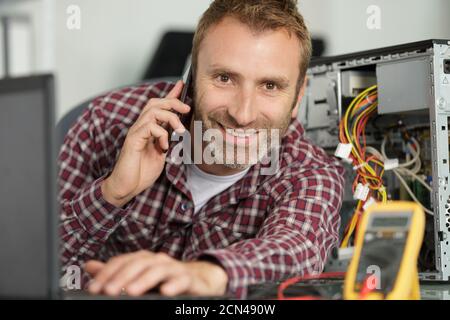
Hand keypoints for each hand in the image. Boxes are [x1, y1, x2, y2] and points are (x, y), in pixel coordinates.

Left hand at [85, 251, 227, 296]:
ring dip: (143, 280)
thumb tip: (89, 266)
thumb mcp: (139, 276)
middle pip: (138, 263)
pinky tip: (165, 292)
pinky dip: (174, 284)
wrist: (199, 279)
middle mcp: (158, 260)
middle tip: (108, 291)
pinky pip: (182, 280)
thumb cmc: (166, 279)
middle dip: (121, 277)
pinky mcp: (189, 279)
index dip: (106, 273)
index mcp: (144, 259)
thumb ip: (116, 273)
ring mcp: (174, 268)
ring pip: (158, 270)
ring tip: (130, 291)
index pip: (122, 262)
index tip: (93, 288)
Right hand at [101, 81, 190, 206]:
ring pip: (153, 111)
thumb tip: (178, 128)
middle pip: (155, 103)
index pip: (159, 106)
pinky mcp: (133, 141)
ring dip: (170, 118)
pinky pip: (149, 127)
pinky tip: (164, 146)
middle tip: (187, 109)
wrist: (127, 186)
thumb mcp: (161, 153)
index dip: (170, 94)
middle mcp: (140, 127)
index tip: (182, 85)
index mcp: (148, 129)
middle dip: (173, 102)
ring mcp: (135, 133)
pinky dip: (161, 134)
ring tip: (180, 131)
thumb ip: (168, 139)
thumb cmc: (141, 171)